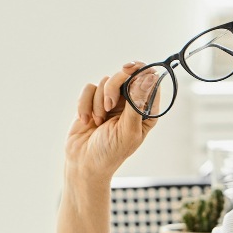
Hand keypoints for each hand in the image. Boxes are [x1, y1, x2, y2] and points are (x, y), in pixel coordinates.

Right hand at [65, 62, 159, 179]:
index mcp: (146, 110)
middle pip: (126, 75)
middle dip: (114, 88)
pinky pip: (89, 88)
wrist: (83, 163)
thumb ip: (137, 103)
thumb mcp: (128, 130)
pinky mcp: (93, 101)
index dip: (140, 71)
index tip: (129, 70)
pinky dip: (85, 104)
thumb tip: (149, 78)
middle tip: (110, 104)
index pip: (149, 81)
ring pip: (106, 80)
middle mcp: (131, 102)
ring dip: (98, 102)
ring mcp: (112, 100)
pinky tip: (86, 120)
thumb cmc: (110, 152)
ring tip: (98, 122)